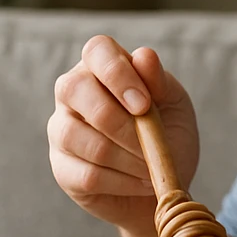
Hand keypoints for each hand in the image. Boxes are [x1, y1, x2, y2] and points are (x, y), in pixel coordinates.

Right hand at [48, 35, 200, 236]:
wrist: (164, 186)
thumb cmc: (168, 136)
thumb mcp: (175, 105)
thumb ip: (159, 82)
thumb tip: (143, 56)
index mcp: (102, 67)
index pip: (97, 50)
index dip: (117, 74)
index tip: (144, 105)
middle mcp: (72, 92)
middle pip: (75, 89)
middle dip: (121, 123)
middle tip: (152, 145)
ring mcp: (61, 129)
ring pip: (79, 136)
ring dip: (126, 157)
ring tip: (151, 167)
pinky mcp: (62, 168)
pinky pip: (87, 174)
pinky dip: (123, 182)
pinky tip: (141, 182)